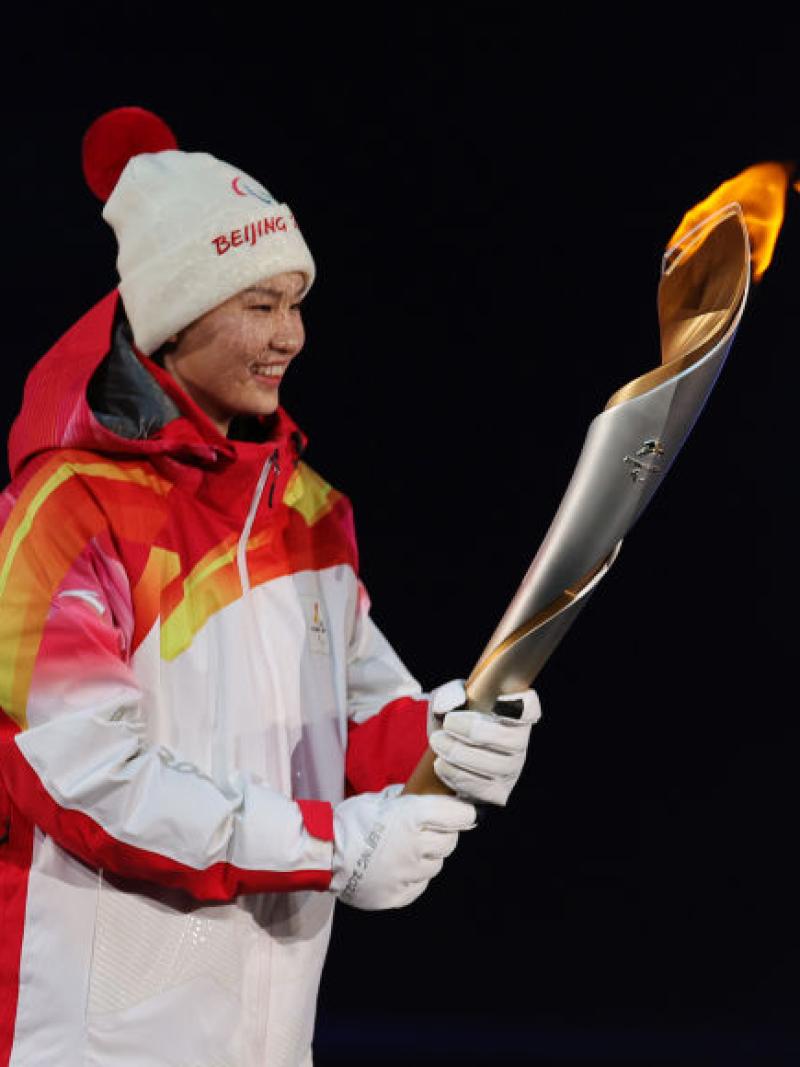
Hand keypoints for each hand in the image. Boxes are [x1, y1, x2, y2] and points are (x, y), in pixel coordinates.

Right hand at [331, 784, 476, 909]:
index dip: (463, 812)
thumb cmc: (350, 822)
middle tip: (427, 830)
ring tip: (405, 851)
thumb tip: (424, 795)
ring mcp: (410, 874)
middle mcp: (418, 847)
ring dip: (427, 856)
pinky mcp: (401, 895)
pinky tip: (396, 868)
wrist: (323, 855)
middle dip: (443, 834)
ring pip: (435, 865)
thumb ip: (406, 799)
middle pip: (450, 842)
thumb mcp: (379, 799)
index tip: (461, 811)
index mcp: (414, 818)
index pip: (461, 816)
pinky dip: (413, 876)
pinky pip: (420, 884)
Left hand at [427, 679, 540, 806]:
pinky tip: (441, 763)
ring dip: (460, 753)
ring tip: (438, 742)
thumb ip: (449, 695)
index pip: (530, 709)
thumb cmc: (455, 722)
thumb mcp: (449, 702)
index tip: (500, 702)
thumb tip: (451, 705)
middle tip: (448, 723)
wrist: (445, 753)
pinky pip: (481, 788)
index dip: (522, 706)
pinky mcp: (497, 793)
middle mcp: (518, 743)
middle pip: (511, 740)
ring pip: (496, 767)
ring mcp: (510, 770)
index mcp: (513, 714)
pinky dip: (456, 774)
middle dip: (474, 731)